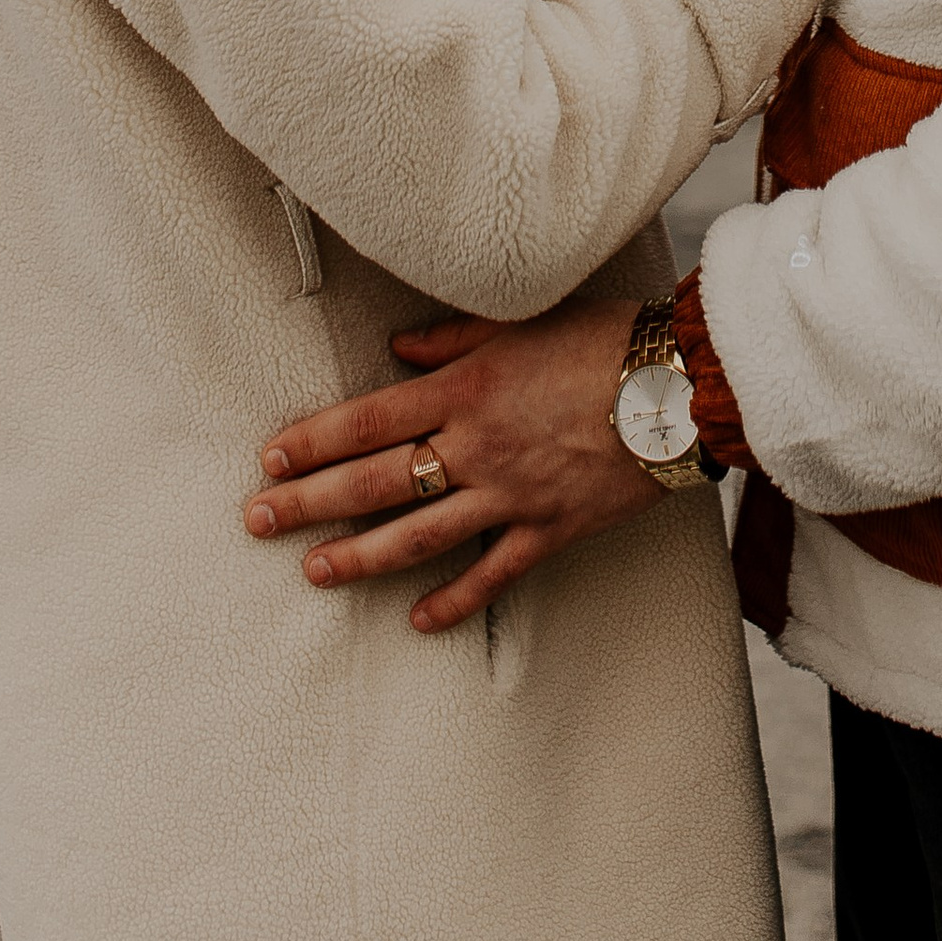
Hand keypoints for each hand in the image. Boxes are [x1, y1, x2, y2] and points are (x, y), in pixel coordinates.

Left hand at [245, 296, 651, 632]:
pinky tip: (418, 619)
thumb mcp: (523, 321)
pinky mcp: (550, 528)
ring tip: (312, 570)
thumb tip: (397, 352)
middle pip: (376, 480)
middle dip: (309, 501)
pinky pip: (492, 575)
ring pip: (419, 535)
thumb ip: (454, 337)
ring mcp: (511, 494)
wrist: (683, 384)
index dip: (315, 440)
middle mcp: (478, 445)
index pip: (370, 419)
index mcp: (469, 387)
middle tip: (257, 519)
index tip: (271, 456)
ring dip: (359, 555)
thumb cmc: (605, 340)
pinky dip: (454, 601)